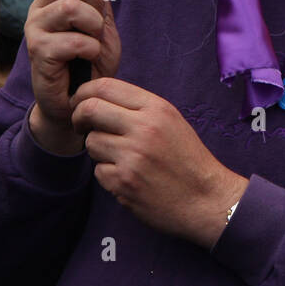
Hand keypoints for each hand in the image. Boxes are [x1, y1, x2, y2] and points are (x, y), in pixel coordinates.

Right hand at [25, 0, 120, 154]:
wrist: (80, 100)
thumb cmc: (90, 61)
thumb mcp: (101, 20)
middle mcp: (40, 7)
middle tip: (99, 19)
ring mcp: (36, 29)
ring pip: (70, 7)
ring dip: (94, 25)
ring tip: (94, 43)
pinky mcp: (38, 52)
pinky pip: (74, 39)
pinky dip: (91, 48)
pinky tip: (88, 60)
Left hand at [71, 77, 248, 247]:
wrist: (206, 199)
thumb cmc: (187, 159)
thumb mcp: (171, 121)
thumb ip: (138, 108)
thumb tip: (98, 99)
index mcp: (156, 108)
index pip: (105, 86)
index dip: (84, 92)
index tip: (79, 102)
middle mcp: (143, 128)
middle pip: (90, 109)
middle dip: (78, 117)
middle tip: (80, 126)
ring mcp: (132, 156)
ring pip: (91, 142)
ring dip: (97, 150)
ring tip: (120, 158)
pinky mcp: (124, 182)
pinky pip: (98, 171)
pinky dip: (108, 175)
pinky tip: (128, 178)